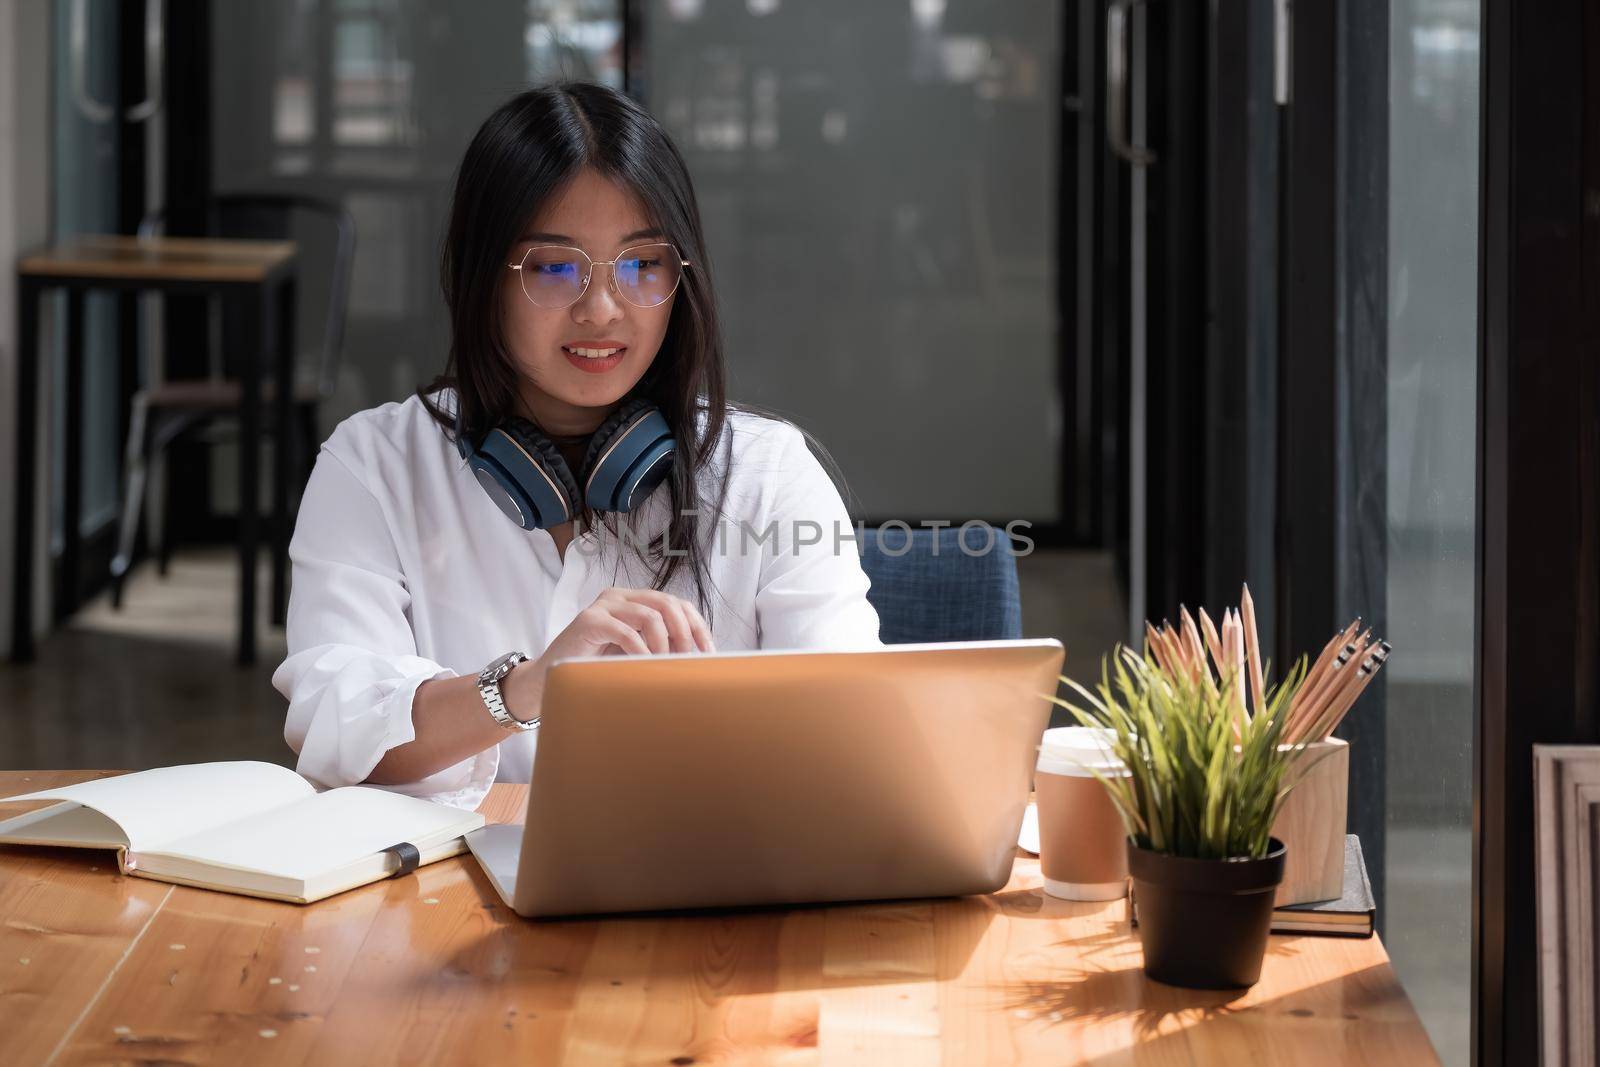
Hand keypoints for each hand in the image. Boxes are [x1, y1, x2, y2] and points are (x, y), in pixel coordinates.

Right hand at [501, 588, 714, 722]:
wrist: (553, 676)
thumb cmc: (597, 665)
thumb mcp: (635, 653)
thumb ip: (658, 646)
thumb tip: (698, 659)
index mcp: (635, 601)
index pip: (677, 604)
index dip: (697, 626)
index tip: (709, 653)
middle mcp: (621, 596)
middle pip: (667, 604)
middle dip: (684, 633)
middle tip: (689, 660)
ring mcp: (604, 605)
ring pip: (650, 615)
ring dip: (664, 643)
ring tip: (665, 665)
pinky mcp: (589, 620)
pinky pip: (625, 632)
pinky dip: (640, 650)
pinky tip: (644, 665)